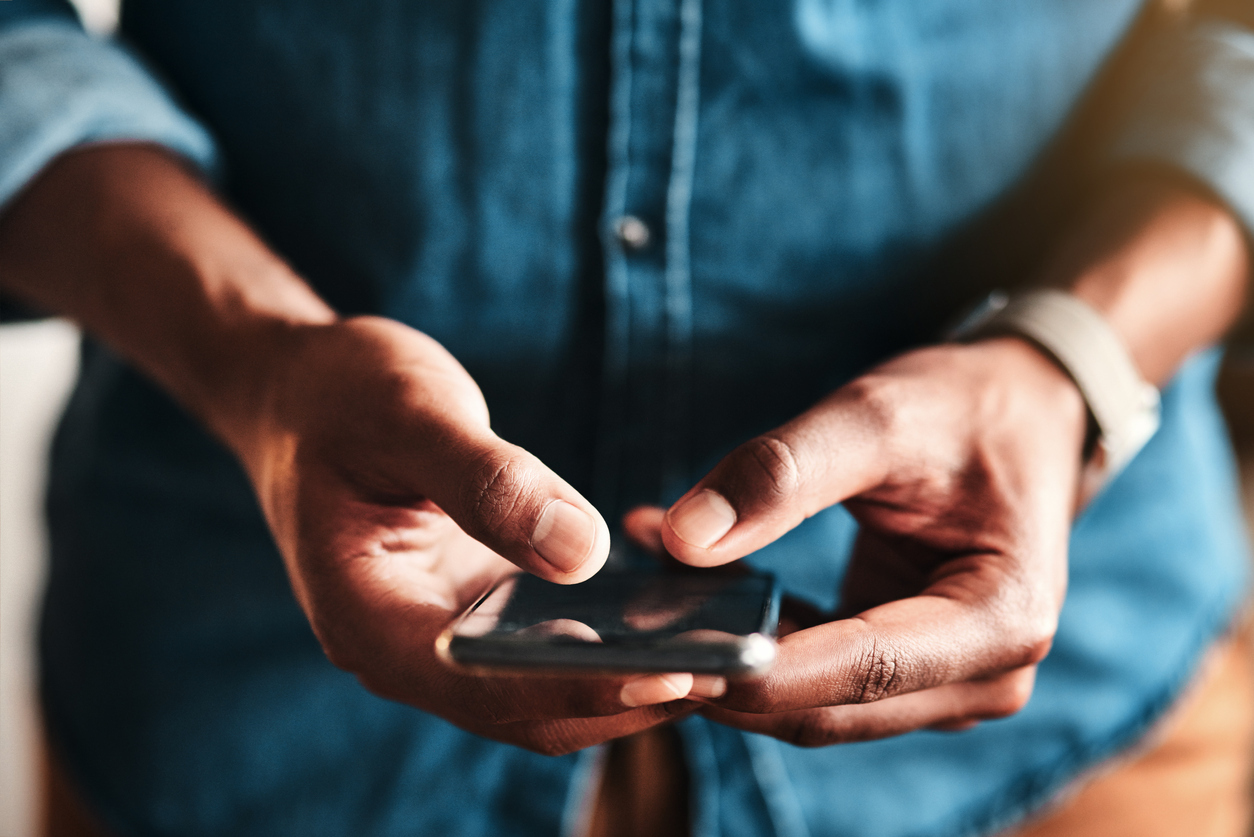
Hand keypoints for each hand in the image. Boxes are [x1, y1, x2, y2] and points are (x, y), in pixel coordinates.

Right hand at [239, 315, 698, 753]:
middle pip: (524, 708)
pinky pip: (550, 644)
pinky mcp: (477, 608)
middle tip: (729, 671)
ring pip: (544, 687)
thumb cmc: (343, 394)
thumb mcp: (409, 413)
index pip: (480, 684)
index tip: (673, 673)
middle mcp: (405, 646)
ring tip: (724, 652)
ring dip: (627, 679)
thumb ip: (488, 482)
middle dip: (623, 698)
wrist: (304, 392)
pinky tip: (680, 612)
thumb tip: (584, 555)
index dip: (576, 687)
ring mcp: (442, 632)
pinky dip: (612, 640)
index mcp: (368, 616)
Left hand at [640, 337, 1086, 743]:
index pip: (861, 668)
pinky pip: (812, 676)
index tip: (662, 655)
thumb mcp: (876, 415)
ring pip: (810, 703)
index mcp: (1001, 618)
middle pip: (828, 706)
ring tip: (645, 589)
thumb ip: (781, 474)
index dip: (758, 671)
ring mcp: (944, 684)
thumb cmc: (962, 408)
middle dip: (725, 675)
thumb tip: (682, 539)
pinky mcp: (905, 674)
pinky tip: (692, 582)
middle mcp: (983, 676)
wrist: (1020, 412)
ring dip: (729, 658)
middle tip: (623, 631)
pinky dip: (752, 638)